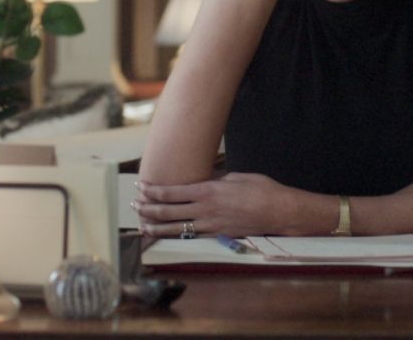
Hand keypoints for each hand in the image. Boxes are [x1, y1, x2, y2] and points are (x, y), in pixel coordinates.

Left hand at [132, 173, 297, 237]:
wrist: (279, 211)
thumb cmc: (261, 189)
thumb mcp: (235, 177)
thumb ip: (214, 179)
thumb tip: (200, 179)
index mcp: (208, 190)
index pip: (172, 192)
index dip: (153, 190)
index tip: (141, 186)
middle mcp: (205, 209)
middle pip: (168, 211)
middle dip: (148, 209)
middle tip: (134, 205)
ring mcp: (210, 225)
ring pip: (176, 228)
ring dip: (156, 227)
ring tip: (141, 226)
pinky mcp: (217, 235)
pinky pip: (191, 236)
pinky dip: (175, 236)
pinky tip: (166, 236)